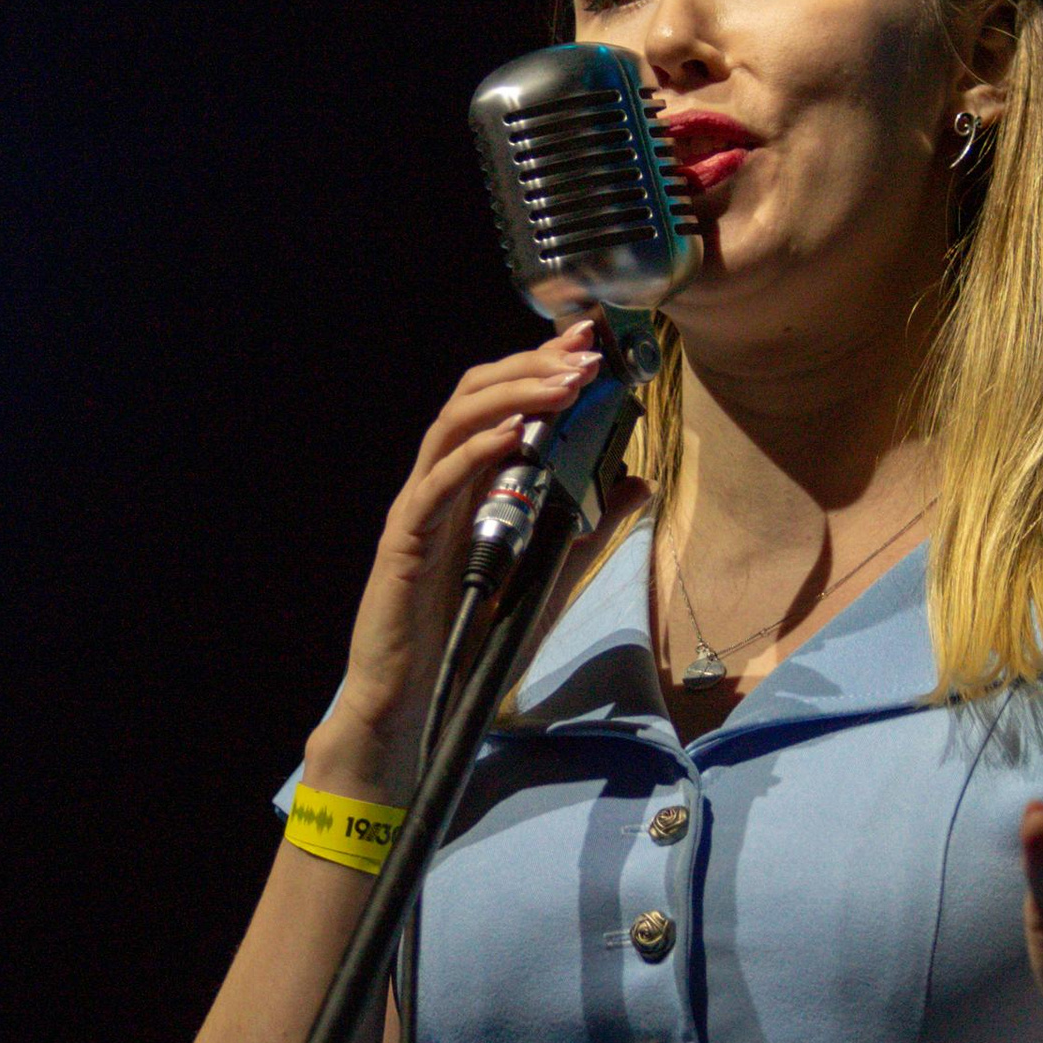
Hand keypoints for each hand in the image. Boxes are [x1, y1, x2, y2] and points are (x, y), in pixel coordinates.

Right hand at [314, 321, 604, 793]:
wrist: (418, 702)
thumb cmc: (473, 639)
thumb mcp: (551, 575)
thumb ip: (589, 528)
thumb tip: (638, 480)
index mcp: (471, 484)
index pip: (501, 404)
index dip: (540, 366)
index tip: (588, 340)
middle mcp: (441, 484)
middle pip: (473, 397)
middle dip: (530, 367)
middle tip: (584, 351)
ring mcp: (419, 508)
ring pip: (452, 425)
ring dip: (511, 397)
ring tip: (563, 382)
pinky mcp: (405, 541)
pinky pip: (437, 485)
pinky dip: (475, 454)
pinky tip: (514, 436)